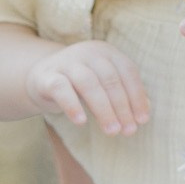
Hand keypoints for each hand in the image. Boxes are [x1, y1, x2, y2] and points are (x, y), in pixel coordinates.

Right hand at [25, 40, 149, 137]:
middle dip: (122, 107)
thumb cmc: (80, 85)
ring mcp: (66, 62)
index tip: (142, 120)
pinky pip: (61, 89)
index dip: (137, 96)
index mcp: (105, 52)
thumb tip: (144, 114)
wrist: (40, 78)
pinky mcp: (47, 76)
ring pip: (88, 83)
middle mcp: (87, 52)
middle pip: (110, 79)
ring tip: (112, 131)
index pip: (127, 71)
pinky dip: (72, 105)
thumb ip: (123, 95)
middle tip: (128, 131)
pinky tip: (81, 122)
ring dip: (103, 109)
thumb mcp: (104, 85)